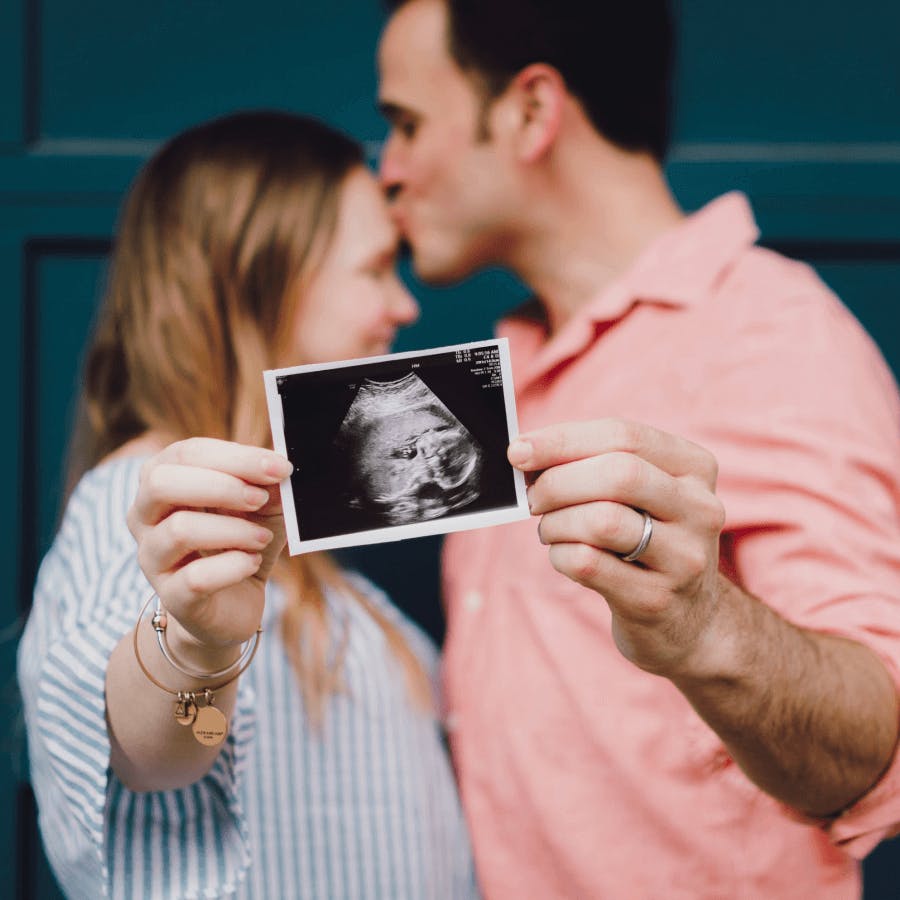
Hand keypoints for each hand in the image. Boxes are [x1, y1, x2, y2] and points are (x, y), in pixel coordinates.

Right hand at [127, 438, 293, 659]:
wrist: (232, 605)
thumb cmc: (241, 543)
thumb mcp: (262, 508)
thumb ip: (268, 486)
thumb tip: (279, 469)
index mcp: (162, 482)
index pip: (187, 453)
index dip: (236, 457)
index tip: (279, 467)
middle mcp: (145, 517)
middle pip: (162, 483)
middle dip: (221, 486)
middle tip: (260, 498)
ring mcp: (152, 558)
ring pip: (179, 530)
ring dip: (233, 529)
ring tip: (262, 538)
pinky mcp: (171, 596)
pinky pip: (195, 577)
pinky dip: (233, 566)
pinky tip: (252, 564)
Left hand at [508, 419, 726, 677]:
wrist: (688, 620)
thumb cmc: (646, 540)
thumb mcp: (639, 495)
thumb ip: (593, 464)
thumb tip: (526, 451)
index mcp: (695, 468)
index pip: (623, 436)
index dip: (562, 440)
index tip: (519, 450)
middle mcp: (700, 509)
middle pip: (618, 475)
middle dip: (558, 482)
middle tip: (532, 498)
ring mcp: (684, 558)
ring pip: (602, 521)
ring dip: (556, 522)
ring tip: (549, 529)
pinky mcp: (656, 600)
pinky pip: (589, 564)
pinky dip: (559, 555)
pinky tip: (562, 556)